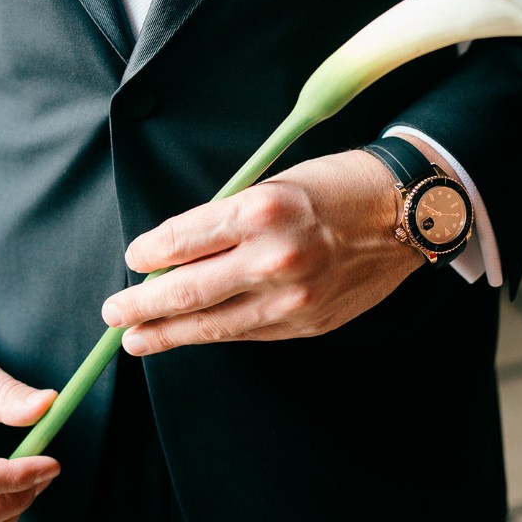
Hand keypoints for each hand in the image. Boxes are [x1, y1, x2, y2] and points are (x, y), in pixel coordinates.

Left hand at [101, 148, 420, 353]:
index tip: (135, 257)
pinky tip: (193, 334)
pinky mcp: (307, 323)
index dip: (151, 252)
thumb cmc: (339, 185)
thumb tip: (180, 251)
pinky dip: (215, 332)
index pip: (184, 239)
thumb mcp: (277, 183)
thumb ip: (230, 219)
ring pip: (213, 323)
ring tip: (136, 338)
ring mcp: (292, 298)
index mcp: (262, 210)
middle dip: (142, 304)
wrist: (406, 214)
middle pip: (188, 290)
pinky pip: (248, 331)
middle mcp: (274, 257)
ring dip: (167, 333)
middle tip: (114, 311)